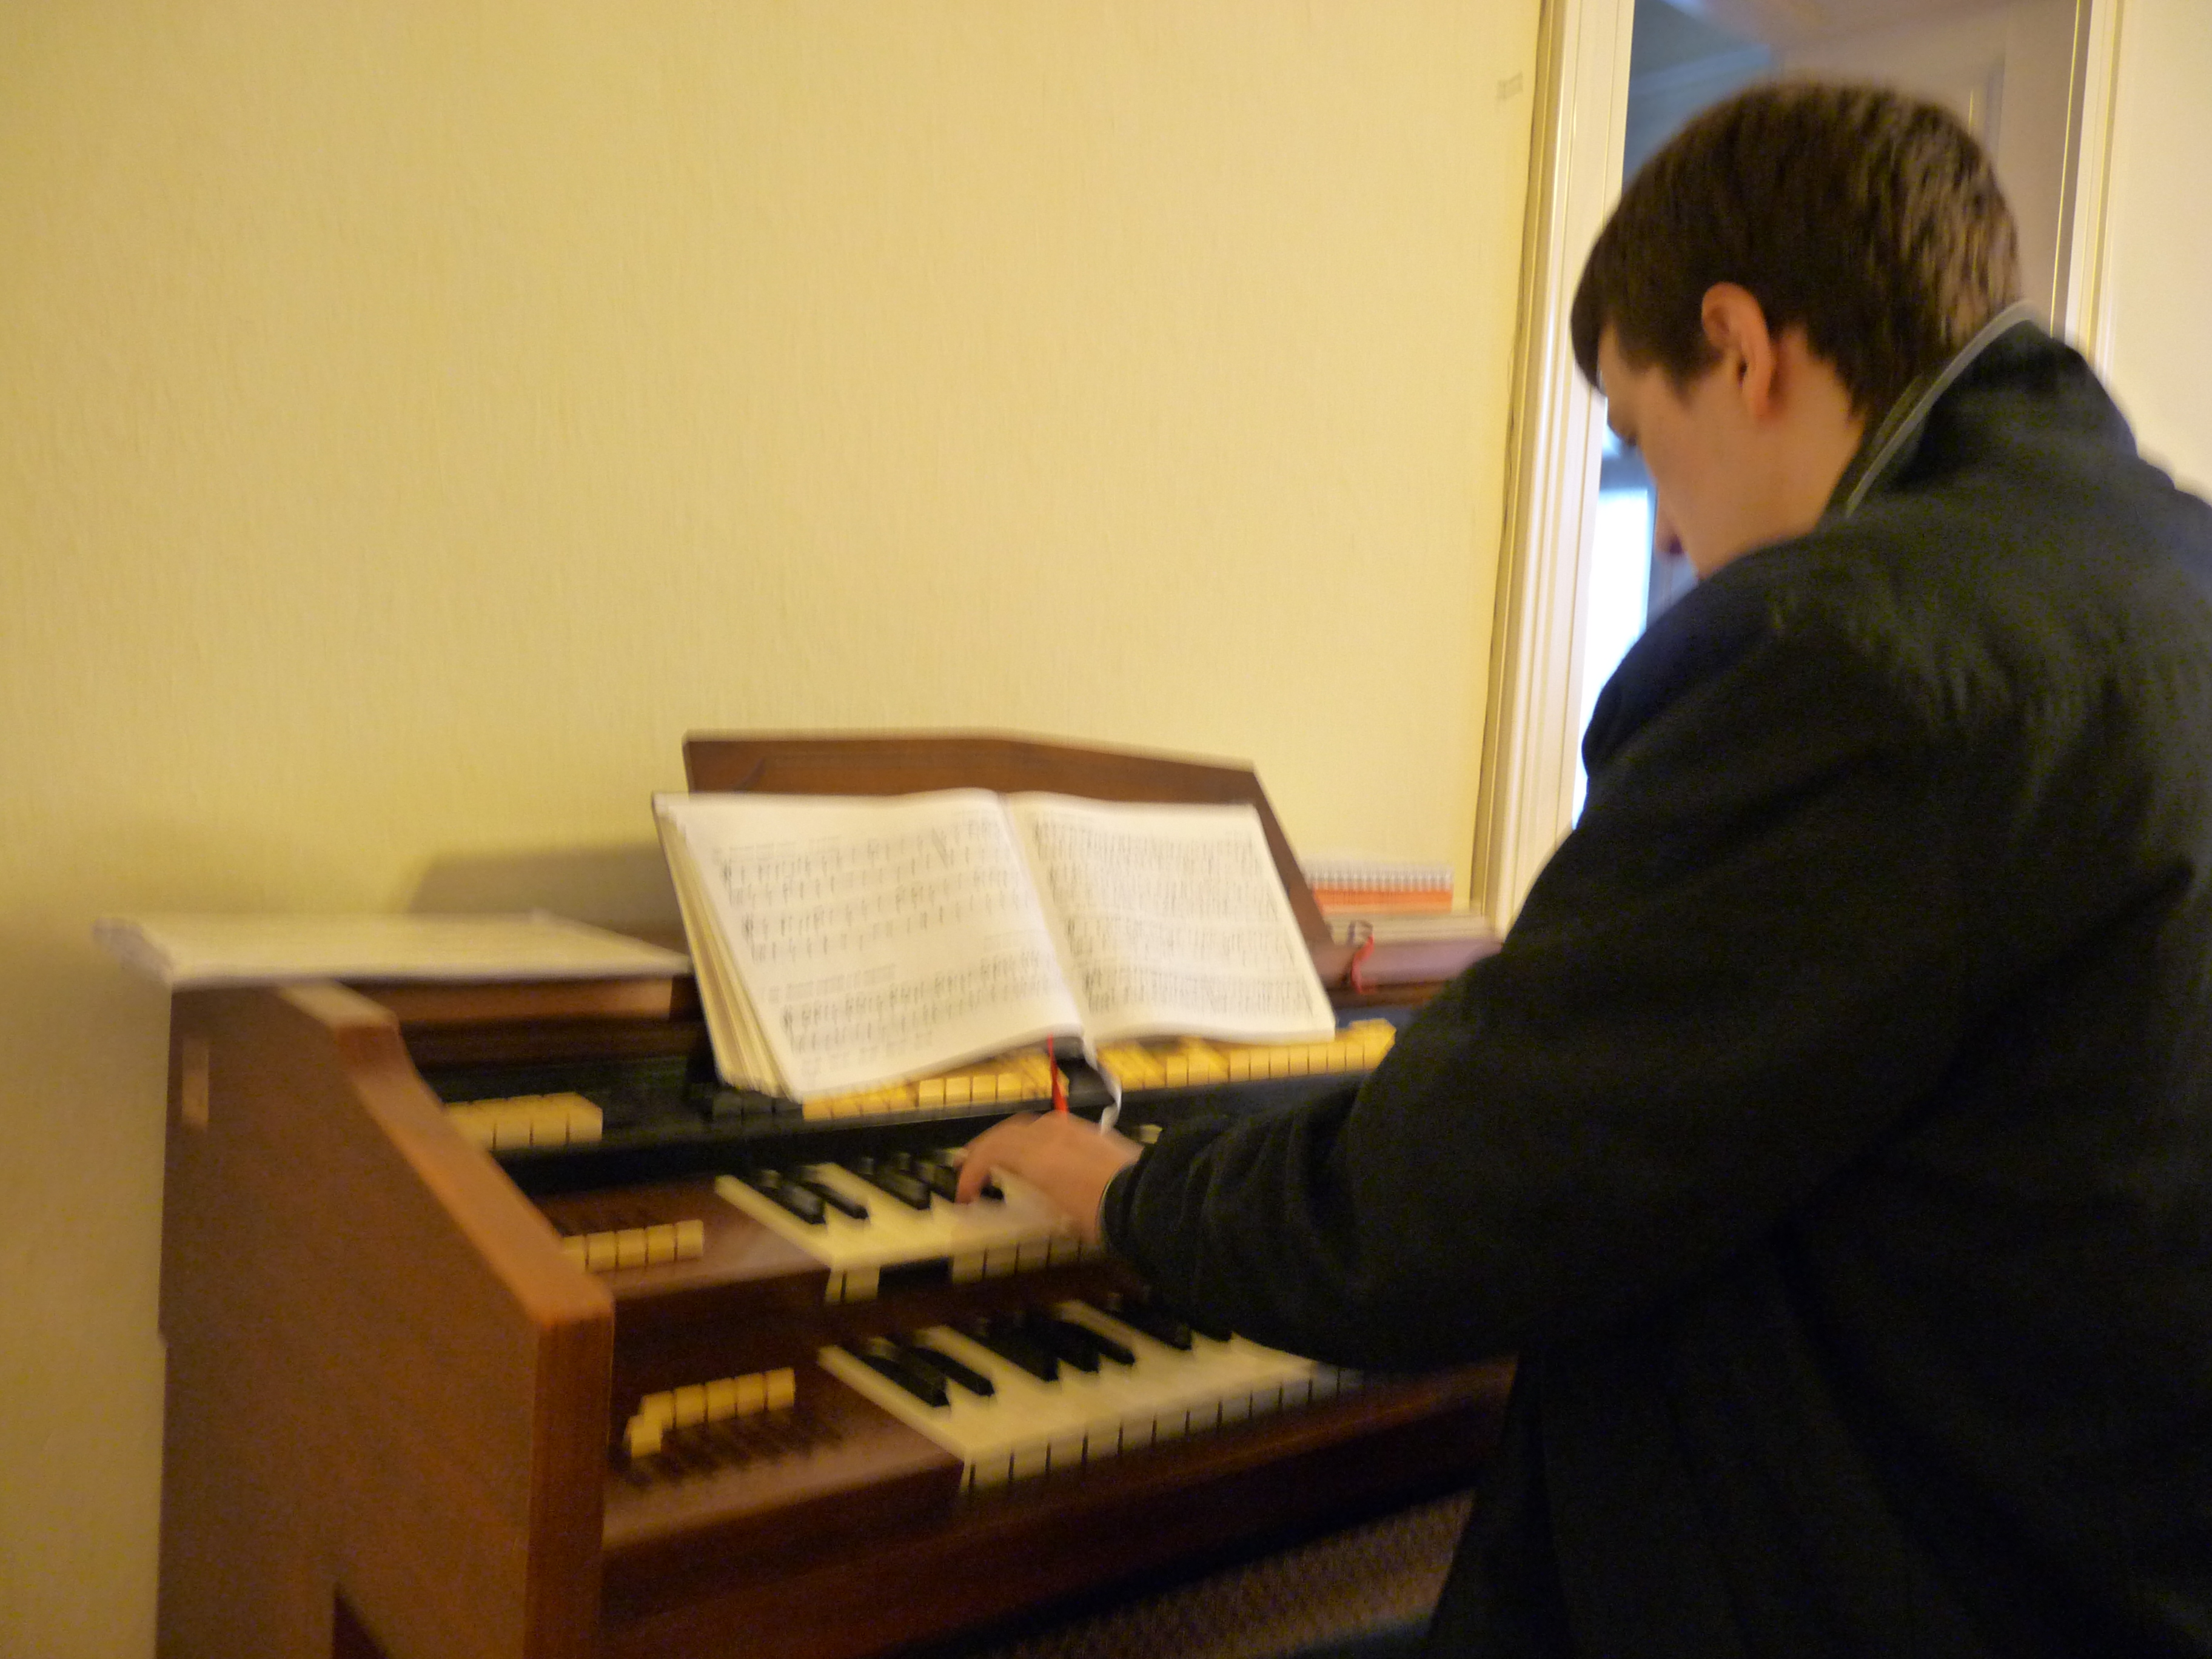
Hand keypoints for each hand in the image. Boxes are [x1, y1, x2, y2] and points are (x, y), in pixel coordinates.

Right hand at [956, 1113, 1142, 1244]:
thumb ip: (1037, 1202)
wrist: (1147, 1197)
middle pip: (1006, 1133)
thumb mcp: (1061, 1219)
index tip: (964, 1195)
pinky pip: (1051, 1128)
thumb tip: (1026, 1202)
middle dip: (984, 1149)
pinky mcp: (1090, 1132)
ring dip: (1008, 1141)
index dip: (970, 1173)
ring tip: (1000, 1157)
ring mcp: (1072, 1130)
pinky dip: (1033, 1138)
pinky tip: (1037, 1153)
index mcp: (1036, 1157)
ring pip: (1029, 1126)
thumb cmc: (1102, 1215)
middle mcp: (1050, 1135)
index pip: (990, 1153)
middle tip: (971, 1165)